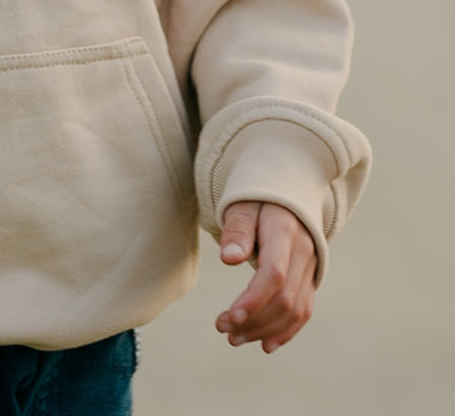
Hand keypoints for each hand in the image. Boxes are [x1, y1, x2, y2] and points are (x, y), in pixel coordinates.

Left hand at [215, 201, 316, 353]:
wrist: (288, 191)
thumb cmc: (257, 197)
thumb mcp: (242, 205)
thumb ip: (237, 230)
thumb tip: (228, 258)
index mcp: (285, 231)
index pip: (274, 274)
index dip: (253, 300)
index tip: (229, 317)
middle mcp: (304, 252)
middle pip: (284, 298)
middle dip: (253, 320)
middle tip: (223, 329)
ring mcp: (311, 267)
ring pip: (295, 309)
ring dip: (265, 329)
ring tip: (235, 339)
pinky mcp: (310, 278)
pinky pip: (304, 310)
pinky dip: (286, 331)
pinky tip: (265, 343)